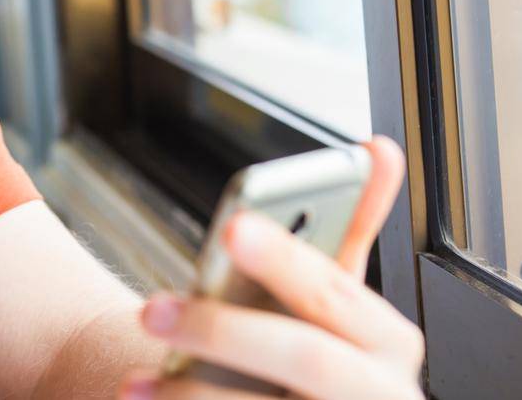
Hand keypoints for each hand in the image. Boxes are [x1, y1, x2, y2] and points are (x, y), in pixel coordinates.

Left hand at [121, 137, 423, 398]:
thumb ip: (353, 229)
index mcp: (388, 343)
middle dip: (223, 329)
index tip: (232, 227)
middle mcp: (377, 395)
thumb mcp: (342, 301)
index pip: (336, 293)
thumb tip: (376, 148)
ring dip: (190, 390)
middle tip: (149, 309)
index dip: (285, 259)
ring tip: (133, 376)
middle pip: (304, 357)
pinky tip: (142, 398)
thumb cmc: (324, 354)